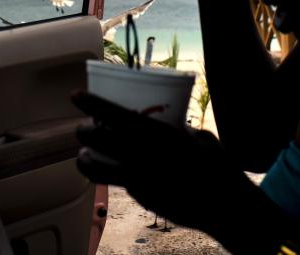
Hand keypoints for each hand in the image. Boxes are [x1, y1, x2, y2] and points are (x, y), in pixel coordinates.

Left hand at [72, 91, 263, 234]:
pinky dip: (108, 174)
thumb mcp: (196, 136)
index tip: (75, 96)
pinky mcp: (140, 197)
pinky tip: (110, 170)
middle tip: (84, 128)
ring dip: (85, 159)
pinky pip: (116, 182)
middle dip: (83, 132)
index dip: (92, 104)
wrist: (224, 203)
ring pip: (95, 168)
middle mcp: (142, 155)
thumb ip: (174, 129)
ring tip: (85, 154)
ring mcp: (138, 179)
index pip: (115, 115)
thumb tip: (161, 121)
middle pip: (96, 139)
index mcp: (157, 134)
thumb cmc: (216, 164)